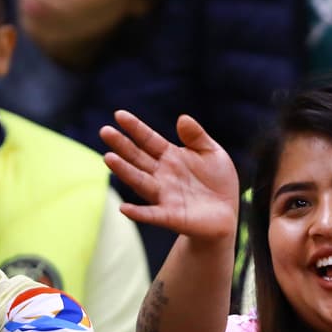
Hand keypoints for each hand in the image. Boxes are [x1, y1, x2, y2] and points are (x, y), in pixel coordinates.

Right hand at [100, 111, 239, 241]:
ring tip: (109, 158)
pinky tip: (124, 209)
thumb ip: (197, 137)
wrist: (227, 214)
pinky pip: (152, 215)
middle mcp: (162, 174)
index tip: (119, 115)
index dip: (135, 128)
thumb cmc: (217, 181)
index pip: (149, 139)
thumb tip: (182, 118)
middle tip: (105, 131)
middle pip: (138, 158)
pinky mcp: (170, 216)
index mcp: (170, 156)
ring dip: (124, 171)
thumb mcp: (213, 153)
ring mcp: (164, 195)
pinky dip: (138, 213)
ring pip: (140, 181)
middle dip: (122, 145)